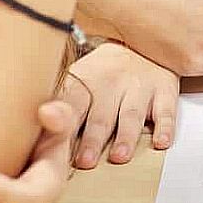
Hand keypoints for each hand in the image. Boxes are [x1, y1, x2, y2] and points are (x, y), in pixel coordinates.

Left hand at [62, 41, 179, 167]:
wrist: (140, 41)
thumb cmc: (103, 73)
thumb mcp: (78, 80)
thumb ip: (60, 108)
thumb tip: (35, 133)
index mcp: (85, 82)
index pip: (71, 103)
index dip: (62, 120)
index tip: (53, 132)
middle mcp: (112, 83)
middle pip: (101, 114)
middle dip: (93, 139)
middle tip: (86, 161)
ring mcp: (139, 87)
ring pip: (131, 114)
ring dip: (126, 136)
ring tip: (119, 156)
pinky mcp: (164, 91)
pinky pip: (166, 110)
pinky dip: (165, 127)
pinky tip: (161, 142)